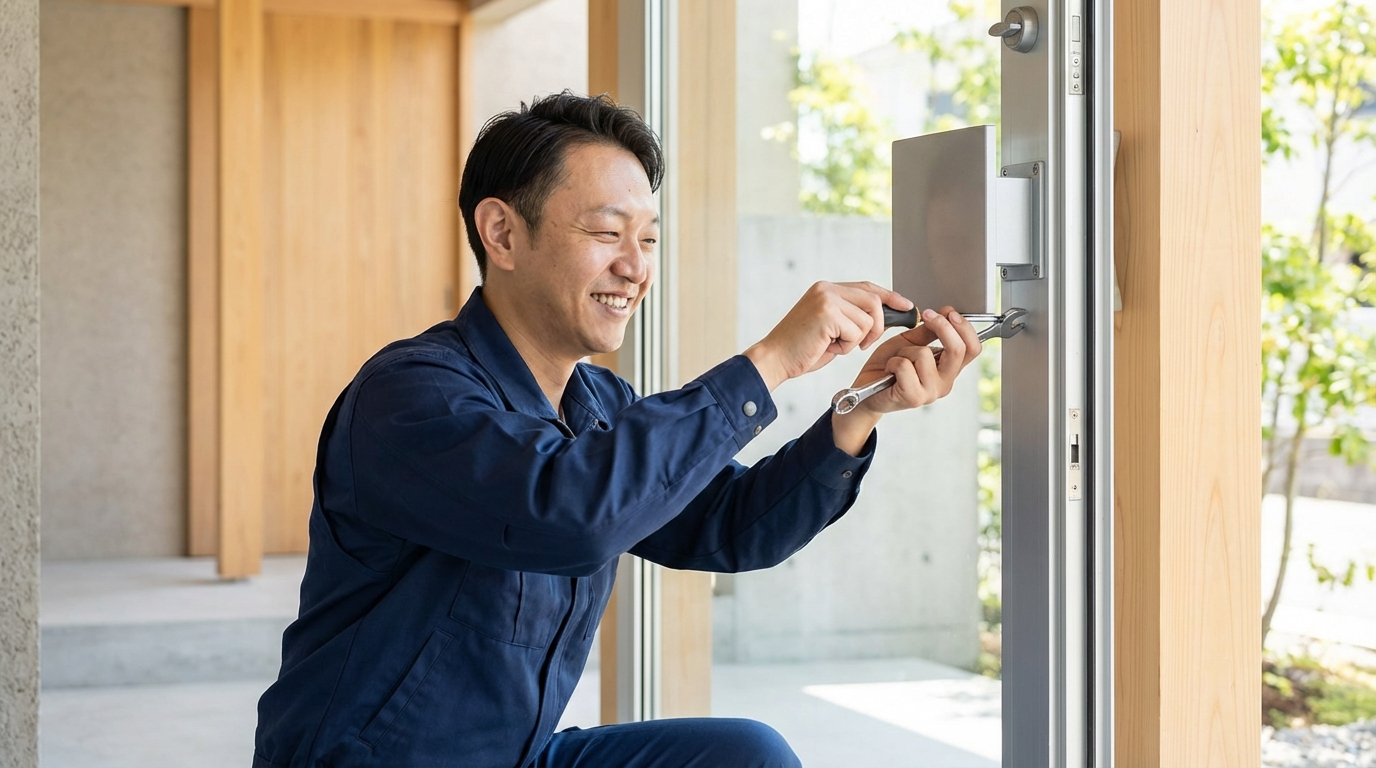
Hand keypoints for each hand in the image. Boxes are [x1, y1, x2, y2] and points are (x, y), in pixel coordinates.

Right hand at [743, 281, 911, 390]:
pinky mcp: (827, 313)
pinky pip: (856, 332)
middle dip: (877, 327)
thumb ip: (850, 315)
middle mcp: (827, 289)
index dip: (890, 296)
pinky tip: (828, 347)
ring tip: (834, 345)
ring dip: (856, 340)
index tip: (907, 306)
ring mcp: (827, 299)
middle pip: (873, 301)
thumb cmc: (801, 349)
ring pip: (866, 320)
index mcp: (826, 289)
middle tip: (864, 344)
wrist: (774, 359)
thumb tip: (882, 316)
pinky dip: (847, 347)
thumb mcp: (830, 326)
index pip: (867, 287)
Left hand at [849, 306, 982, 414]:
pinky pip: (905, 366)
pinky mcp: (914, 397)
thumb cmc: (889, 367)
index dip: (964, 327)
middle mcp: (945, 382)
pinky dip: (893, 362)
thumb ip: (929, 330)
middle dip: (941, 326)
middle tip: (926, 316)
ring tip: (897, 360)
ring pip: (924, 354)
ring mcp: (930, 392)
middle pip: (958, 349)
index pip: (973, 348)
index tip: (948, 313)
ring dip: (905, 351)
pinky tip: (890, 371)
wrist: (867, 389)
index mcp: (948, 369)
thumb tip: (947, 312)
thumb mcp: (910, 343)